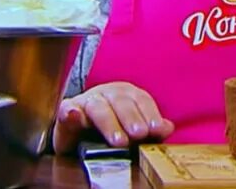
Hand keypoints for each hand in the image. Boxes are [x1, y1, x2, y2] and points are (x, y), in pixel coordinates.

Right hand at [52, 82, 174, 154]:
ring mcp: (87, 101)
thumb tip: (167, 127)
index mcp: (128, 94)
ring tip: (118, 141)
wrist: (79, 133)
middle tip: (139, 134)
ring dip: (109, 123)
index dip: (149, 114)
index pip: (142, 100)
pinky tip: (74, 116)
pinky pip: (67, 109)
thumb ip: (150, 128)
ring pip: (99, 108)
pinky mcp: (68, 110)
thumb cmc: (111, 127)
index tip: (156, 129)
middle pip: (122, 102)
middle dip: (131, 118)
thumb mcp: (133, 128)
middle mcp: (108, 94)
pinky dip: (71, 113)